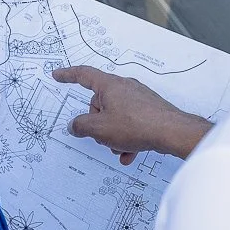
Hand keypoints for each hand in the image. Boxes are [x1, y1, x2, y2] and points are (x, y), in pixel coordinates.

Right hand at [53, 66, 211, 163]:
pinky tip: (129, 154)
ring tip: (119, 148)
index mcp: (109, 85)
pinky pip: (131, 123)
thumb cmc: (137, 125)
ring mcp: (138, 98)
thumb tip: (74, 125)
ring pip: (116, 116)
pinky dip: (127, 139)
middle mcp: (124, 87)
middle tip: (103, 136)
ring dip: (113, 135)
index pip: (83, 75)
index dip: (68, 75)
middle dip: (98, 123)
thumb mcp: (99, 129)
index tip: (58, 75)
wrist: (171, 132)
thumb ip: (81, 126)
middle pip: (100, 103)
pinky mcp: (149, 110)